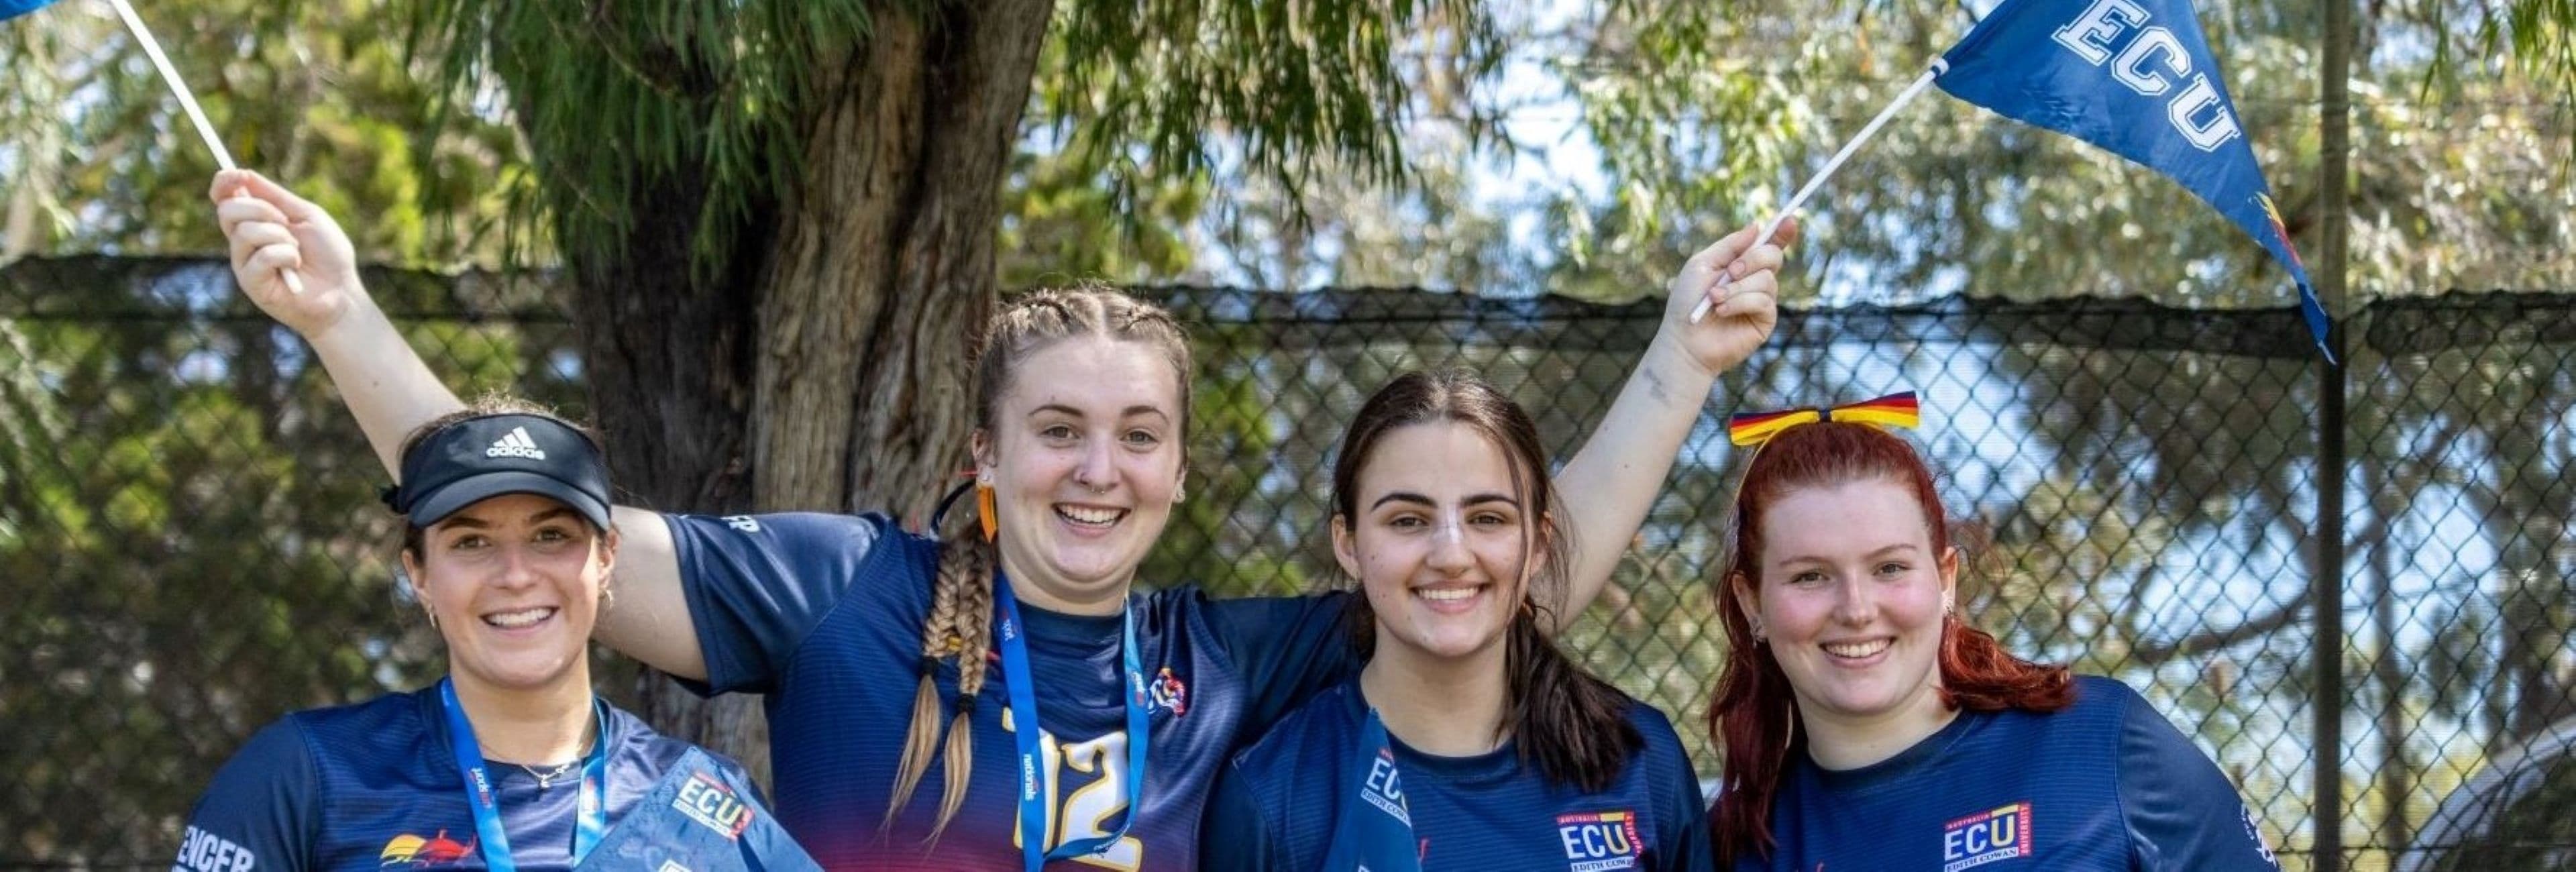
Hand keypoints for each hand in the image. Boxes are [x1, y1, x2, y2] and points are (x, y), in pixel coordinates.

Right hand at [209, 170, 364, 336]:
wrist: (342, 293)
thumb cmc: (328, 255)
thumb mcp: (306, 216)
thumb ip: (275, 197)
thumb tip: (243, 173)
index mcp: (255, 221)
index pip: (225, 198)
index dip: (224, 183)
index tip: (236, 174)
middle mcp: (244, 241)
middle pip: (227, 210)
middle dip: (260, 208)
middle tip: (286, 222)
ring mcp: (244, 262)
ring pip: (245, 232)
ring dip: (279, 236)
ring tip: (297, 251)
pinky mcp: (250, 283)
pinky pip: (260, 256)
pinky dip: (285, 256)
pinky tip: (295, 267)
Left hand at [1660, 218, 1797, 377]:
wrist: (1684, 340)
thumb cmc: (1687, 302)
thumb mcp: (1703, 264)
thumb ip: (1730, 246)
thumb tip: (1757, 226)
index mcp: (1741, 264)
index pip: (1768, 245)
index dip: (1782, 232)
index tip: (1789, 219)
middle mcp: (1755, 281)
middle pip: (1773, 256)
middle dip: (1753, 259)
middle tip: (1730, 271)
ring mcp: (1762, 300)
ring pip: (1767, 280)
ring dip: (1738, 287)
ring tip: (1714, 299)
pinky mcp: (1765, 320)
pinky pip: (1764, 301)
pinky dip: (1740, 302)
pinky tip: (1721, 311)